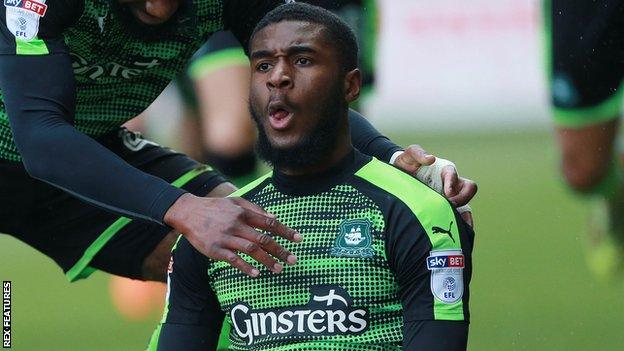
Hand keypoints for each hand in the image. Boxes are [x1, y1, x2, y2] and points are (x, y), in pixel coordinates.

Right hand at [164, 194, 301, 276]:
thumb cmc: (215, 208)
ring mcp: (226, 238)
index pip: (269, 223)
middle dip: (280, 250)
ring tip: (279, 269)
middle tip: (293, 260)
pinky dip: (245, 267)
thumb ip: (255, 209)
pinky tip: (256, 273)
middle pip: (263, 239)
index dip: (285, 231)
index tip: (299, 239)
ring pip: (251, 250)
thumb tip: (275, 218)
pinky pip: (233, 260)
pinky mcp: (215, 250)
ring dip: (266, 261)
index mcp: (243, 213)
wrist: (188, 213)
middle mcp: (236, 225)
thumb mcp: (235, 202)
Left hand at [391, 145, 476, 226]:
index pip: (453, 174)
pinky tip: (457, 232)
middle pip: (468, 189)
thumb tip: (431, 158)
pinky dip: (461, 224)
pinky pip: (458, 216)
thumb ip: (418, 153)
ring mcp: (449, 197)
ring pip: (465, 204)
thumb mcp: (410, 154)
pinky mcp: (443, 208)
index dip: (452, 182)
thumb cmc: (406, 162)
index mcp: (444, 170)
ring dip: (464, 213)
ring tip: (458, 223)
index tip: (446, 193)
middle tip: (449, 206)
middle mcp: (450, 184)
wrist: (398, 175)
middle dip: (462, 198)